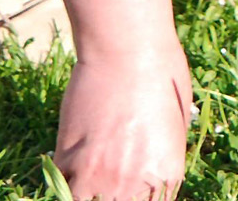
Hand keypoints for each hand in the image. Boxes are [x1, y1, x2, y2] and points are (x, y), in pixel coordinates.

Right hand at [54, 48, 191, 200]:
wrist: (128, 51)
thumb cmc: (163, 75)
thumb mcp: (178, 121)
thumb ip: (163, 156)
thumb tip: (150, 168)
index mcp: (166, 176)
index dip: (139, 195)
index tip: (130, 186)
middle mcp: (131, 186)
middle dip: (112, 193)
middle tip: (108, 176)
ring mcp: (97, 177)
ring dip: (85, 191)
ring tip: (89, 173)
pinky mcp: (68, 160)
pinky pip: (59, 184)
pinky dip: (63, 178)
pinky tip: (71, 162)